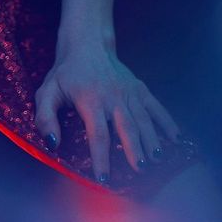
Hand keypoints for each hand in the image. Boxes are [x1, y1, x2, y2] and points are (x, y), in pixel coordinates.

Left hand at [33, 38, 181, 182]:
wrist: (86, 43)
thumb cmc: (65, 73)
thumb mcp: (47, 91)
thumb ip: (45, 117)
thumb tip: (52, 143)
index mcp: (89, 99)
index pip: (97, 134)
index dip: (101, 157)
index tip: (104, 179)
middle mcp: (112, 95)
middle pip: (126, 126)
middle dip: (134, 149)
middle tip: (140, 170)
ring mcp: (128, 91)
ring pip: (143, 118)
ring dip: (151, 139)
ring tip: (157, 159)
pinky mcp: (139, 87)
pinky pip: (155, 105)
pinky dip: (167, 121)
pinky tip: (176, 138)